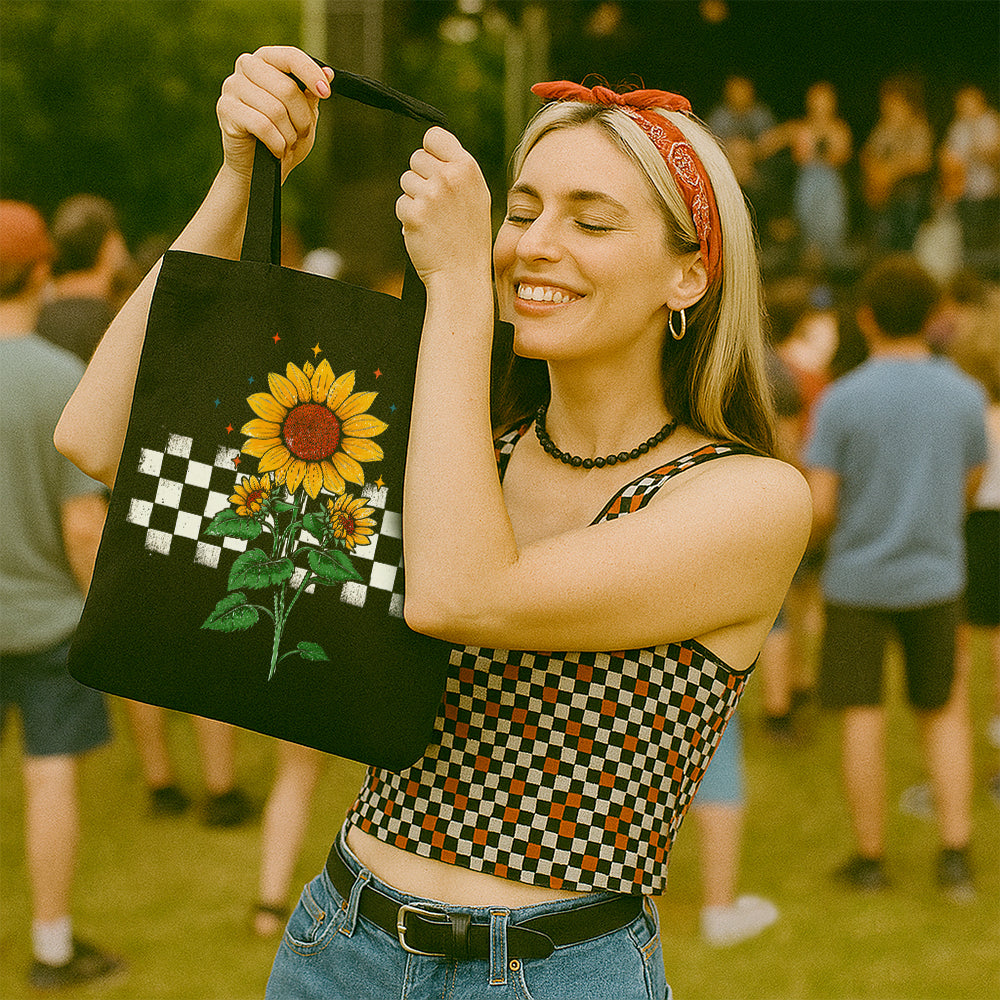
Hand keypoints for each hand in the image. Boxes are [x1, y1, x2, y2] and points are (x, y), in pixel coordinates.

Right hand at [216, 46, 332, 181]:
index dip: (311, 74)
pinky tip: (277, 149)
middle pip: (286, 88)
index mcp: (266, 60)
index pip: (291, 56)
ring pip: (275, 109)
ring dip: (289, 134)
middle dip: (301, 117)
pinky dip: (277, 143)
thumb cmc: (281, 138)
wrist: (257, 169)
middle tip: (301, 133)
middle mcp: (246, 66)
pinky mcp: (225, 109)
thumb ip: (311, 93)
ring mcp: (232, 86)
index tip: (326, 93)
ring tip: (287, 143)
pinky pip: (263, 126)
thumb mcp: (303, 114)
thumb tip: (328, 73)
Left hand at [396, 127, 492, 285]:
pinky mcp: (414, 214)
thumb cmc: (468, 236)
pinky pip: (400, 204)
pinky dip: (408, 217)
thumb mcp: (476, 196)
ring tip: (433, 219)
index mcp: (467, 168)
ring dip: (414, 198)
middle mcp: (449, 177)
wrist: (462, 275)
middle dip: (421, 177)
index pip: (433, 136)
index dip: (430, 151)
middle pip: (416, 158)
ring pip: (406, 181)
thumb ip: (457, 170)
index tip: (434, 168)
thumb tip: (430, 150)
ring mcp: (431, 196)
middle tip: (437, 203)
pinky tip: (425, 231)